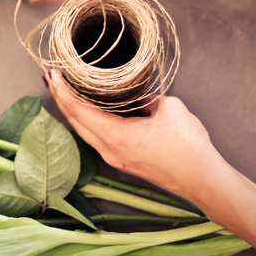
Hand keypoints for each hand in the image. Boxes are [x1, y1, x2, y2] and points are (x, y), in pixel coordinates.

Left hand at [47, 70, 227, 200]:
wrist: (203, 180)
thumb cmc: (188, 147)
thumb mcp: (170, 108)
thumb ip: (147, 97)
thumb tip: (138, 96)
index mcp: (116, 136)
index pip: (78, 110)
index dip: (62, 91)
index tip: (52, 75)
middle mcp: (110, 150)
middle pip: (75, 122)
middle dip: (61, 99)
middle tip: (52, 78)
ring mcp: (115, 159)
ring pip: (83, 132)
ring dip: (72, 111)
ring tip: (64, 92)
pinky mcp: (124, 162)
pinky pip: (96, 138)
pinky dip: (86, 122)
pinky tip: (87, 112)